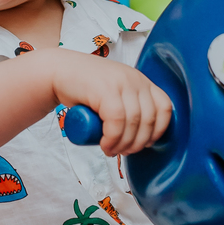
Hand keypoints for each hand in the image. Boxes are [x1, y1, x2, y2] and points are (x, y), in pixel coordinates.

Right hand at [50, 54, 172, 156]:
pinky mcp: (105, 89)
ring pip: (133, 123)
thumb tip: (143, 136)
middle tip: (124, 152)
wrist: (59, 72)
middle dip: (138, 143)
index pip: (164, 107)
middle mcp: (135, 79)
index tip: (146, 143)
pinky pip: (116, 121)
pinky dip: (112, 139)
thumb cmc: (86, 88)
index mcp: (142, 81)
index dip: (159, 130)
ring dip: (123, 144)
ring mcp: (120, 83)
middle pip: (149, 119)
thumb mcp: (115, 93)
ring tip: (111, 150)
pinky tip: (105, 145)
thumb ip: (130, 105)